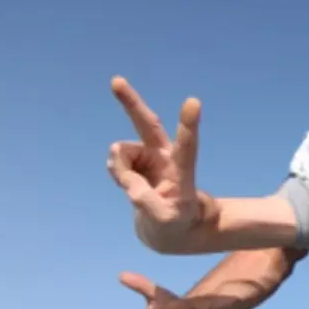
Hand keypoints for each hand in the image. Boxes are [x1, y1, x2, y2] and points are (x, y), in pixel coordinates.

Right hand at [106, 76, 210, 252]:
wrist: (173, 228)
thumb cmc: (176, 223)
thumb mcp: (166, 220)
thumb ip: (143, 198)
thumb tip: (116, 163)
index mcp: (182, 171)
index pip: (187, 147)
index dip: (188, 126)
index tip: (193, 102)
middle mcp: (165, 156)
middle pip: (147, 124)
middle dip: (131, 103)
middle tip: (116, 81)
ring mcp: (149, 156)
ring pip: (121, 152)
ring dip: (120, 170)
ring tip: (138, 191)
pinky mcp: (136, 160)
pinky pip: (115, 161)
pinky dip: (117, 173)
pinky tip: (131, 184)